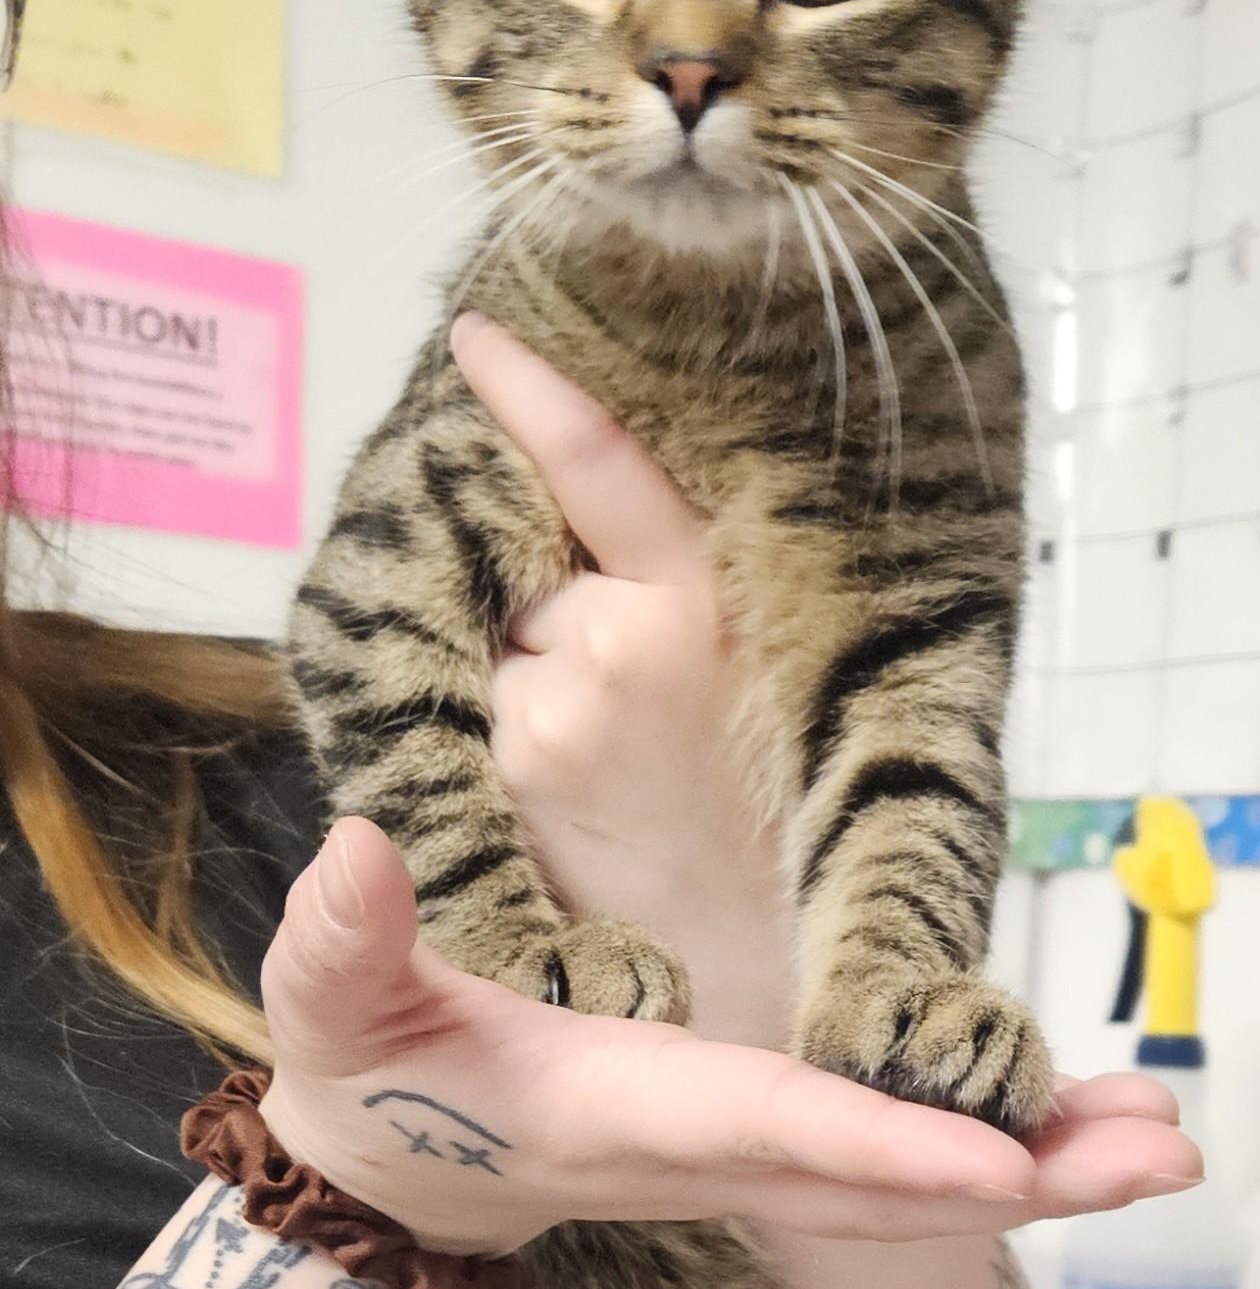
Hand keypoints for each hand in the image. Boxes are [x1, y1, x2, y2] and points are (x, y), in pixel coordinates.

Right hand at [258, 820, 1199, 1255]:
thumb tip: (357, 849)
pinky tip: (1079, 1128)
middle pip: (888, 1185)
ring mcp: (748, 1169)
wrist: (396, 1179)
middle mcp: (713, 1159)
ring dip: (1042, 1170)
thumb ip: (342, 940)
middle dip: (1027, 1178)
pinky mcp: (767, 1156)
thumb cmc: (374, 1082)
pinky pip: (901, 1168)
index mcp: (628, 1113)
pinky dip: (999, 1153)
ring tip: (1162, 1138)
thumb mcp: (334, 1006)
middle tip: (1163, 1152)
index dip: (888, 1144)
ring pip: (913, 1187)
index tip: (1003, 1159)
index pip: (775, 1131)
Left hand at [454, 310, 793, 1049]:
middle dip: (541, 599)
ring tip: (600, 763)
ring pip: (497, 638)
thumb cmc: (754, 808)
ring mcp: (556, 704)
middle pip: (529, 567)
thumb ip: (666, 590)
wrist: (747, 954)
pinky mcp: (509, 764)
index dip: (533, 392)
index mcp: (704, 601)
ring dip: (521, 674)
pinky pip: (478, 705)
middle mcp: (627, 639)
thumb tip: (570, 532)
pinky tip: (564, 789)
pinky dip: (502, 725)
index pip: (604, 465)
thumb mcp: (748, 669)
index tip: (476, 334)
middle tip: (615, 694)